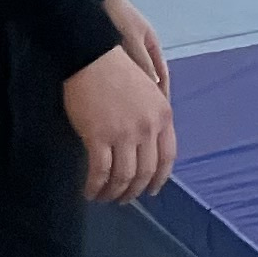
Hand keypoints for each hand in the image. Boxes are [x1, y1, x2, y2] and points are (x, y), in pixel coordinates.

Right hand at [67, 35, 175, 200]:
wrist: (91, 56)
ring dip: (113, 192)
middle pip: (145, 171)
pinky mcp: (99, 137)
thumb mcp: (147, 91)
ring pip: (123, 176)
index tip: (151, 190)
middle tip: (123, 199)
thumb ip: (152, 117)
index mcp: (163, 115)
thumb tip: (147, 145)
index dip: (159, 178)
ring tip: (104, 197)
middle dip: (134, 191)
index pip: (167, 157)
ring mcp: (124, 134)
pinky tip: (90, 191)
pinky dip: (95, 186)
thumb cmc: (117, 70)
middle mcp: (148, 128)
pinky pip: (100, 172)